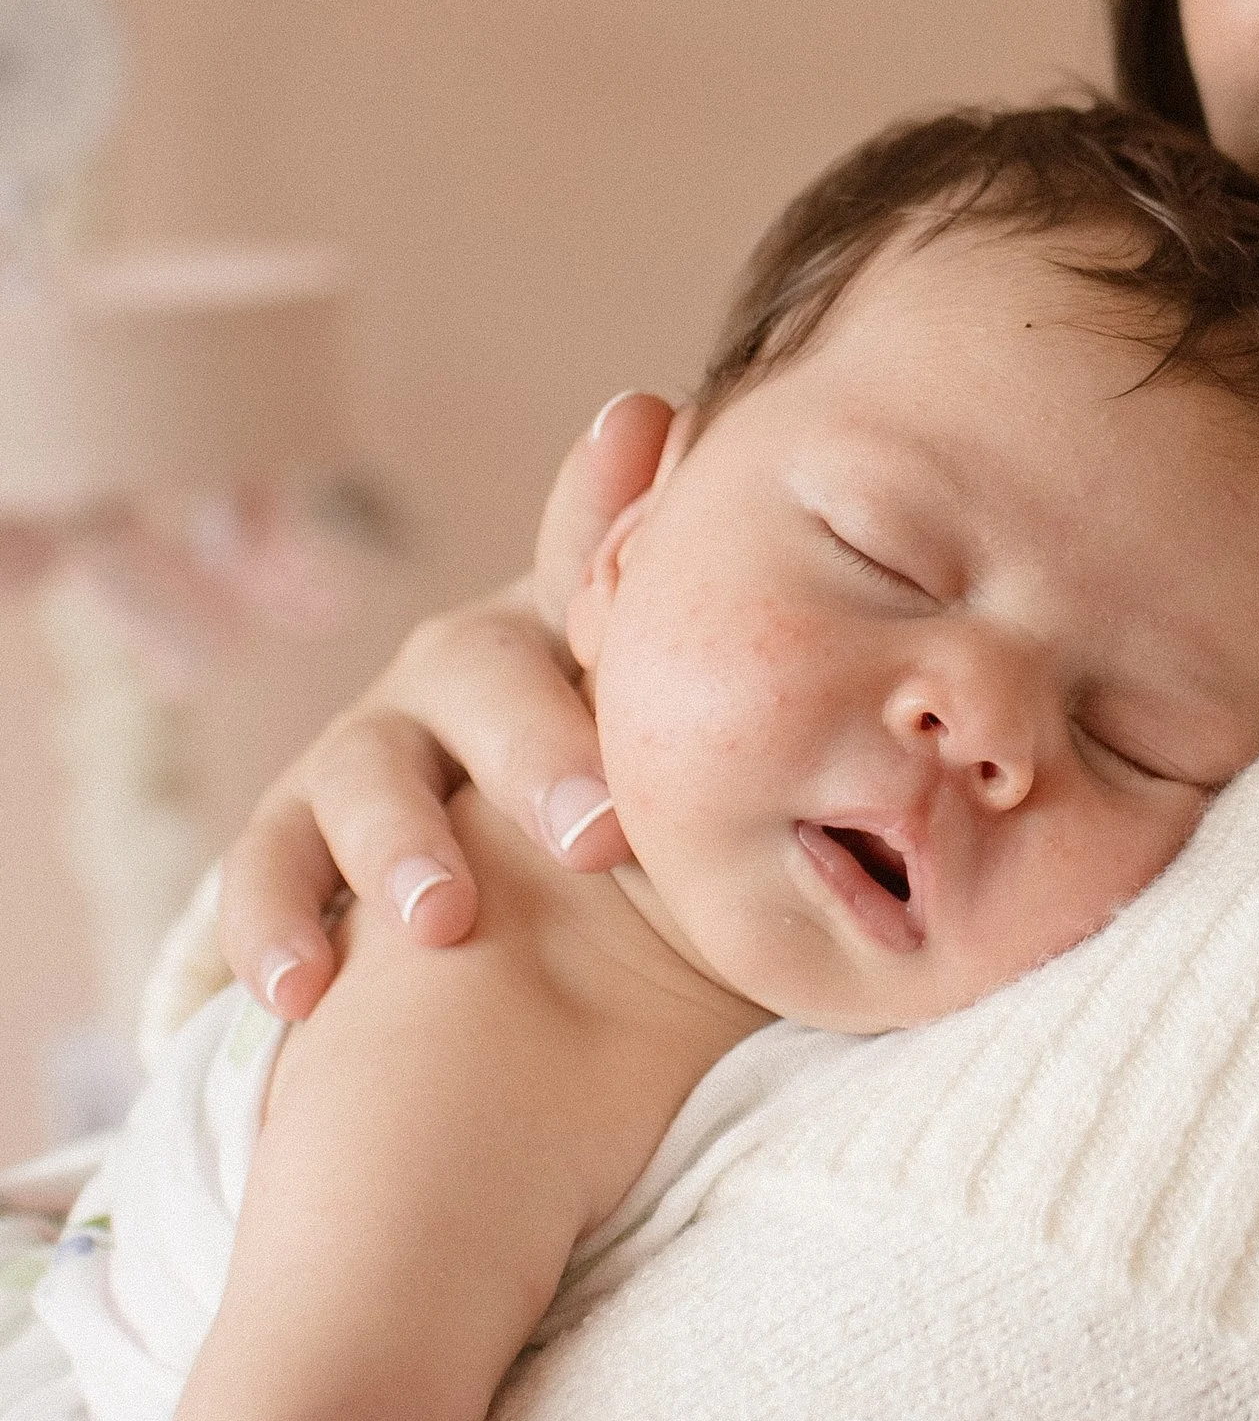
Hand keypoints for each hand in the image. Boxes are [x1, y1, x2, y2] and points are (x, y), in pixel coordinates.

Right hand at [214, 393, 675, 1015]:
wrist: (531, 955)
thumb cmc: (649, 831)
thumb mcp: (696, 756)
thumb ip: (733, 669)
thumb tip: (828, 534)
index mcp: (572, 635)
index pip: (593, 564)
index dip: (611, 504)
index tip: (641, 428)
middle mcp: (460, 672)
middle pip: (481, 672)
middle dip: (537, 748)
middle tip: (601, 836)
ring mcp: (369, 746)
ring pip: (365, 768)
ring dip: (403, 842)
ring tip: (447, 920)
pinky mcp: (293, 832)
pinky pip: (268, 871)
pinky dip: (275, 927)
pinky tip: (304, 992)